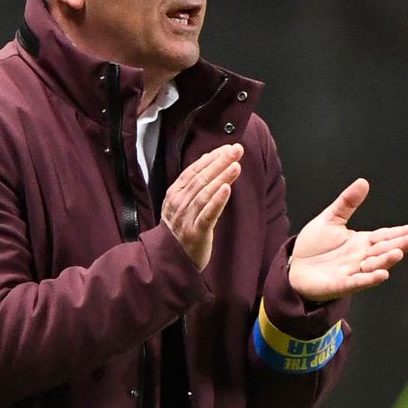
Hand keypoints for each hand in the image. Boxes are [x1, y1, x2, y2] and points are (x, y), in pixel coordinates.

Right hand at [162, 143, 243, 269]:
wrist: (170, 261)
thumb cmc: (180, 229)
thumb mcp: (182, 204)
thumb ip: (194, 183)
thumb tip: (208, 158)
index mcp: (175, 193)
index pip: (194, 170)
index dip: (212, 158)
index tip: (228, 147)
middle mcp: (178, 203)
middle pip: (201, 178)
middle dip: (220, 162)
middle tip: (237, 149)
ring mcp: (185, 218)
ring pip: (205, 193)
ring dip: (221, 177)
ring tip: (236, 165)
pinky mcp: (195, 233)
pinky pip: (207, 214)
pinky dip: (217, 201)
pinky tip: (227, 189)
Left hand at [288, 178, 407, 302]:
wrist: (295, 269)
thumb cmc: (314, 246)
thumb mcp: (330, 219)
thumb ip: (347, 203)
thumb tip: (363, 181)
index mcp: (361, 242)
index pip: (384, 236)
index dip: (399, 233)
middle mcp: (361, 257)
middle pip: (383, 250)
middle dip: (400, 245)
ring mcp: (353, 272)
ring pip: (374, 266)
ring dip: (386, 260)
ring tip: (398, 253)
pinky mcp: (341, 284)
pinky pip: (357, 282)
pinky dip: (369, 279)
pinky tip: (382, 274)